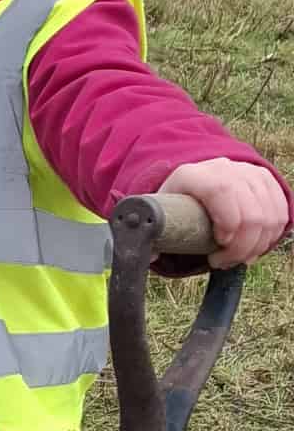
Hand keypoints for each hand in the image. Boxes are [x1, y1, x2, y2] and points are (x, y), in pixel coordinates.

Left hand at [159, 157, 290, 268]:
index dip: (228, 222)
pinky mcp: (267, 181)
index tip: (219, 244)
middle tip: (223, 261)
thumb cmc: (176, 202)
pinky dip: (270, 237)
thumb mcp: (160, 212)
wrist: (196, 178)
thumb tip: (149, 254)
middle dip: (242, 246)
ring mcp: (249, 173)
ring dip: (257, 245)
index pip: (221, 192)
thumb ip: (152, 233)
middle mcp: (225, 169)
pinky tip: (254, 247)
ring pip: (270, 216)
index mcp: (194, 175)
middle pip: (251, 212)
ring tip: (237, 257)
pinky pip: (281, 214)